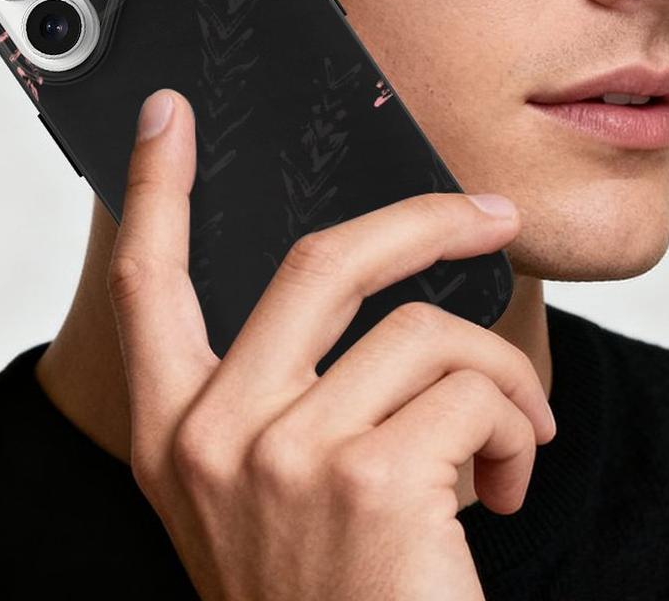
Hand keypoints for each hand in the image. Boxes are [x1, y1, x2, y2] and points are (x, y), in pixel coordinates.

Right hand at [107, 88, 554, 599]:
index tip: (166, 115)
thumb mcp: (269, 493)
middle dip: (425, 219)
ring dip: (502, 375)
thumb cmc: (329, 595)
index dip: (153, 187)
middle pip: (321, 260)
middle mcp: (212, 436)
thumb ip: (285, 395)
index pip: (147, 280)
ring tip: (515, 436)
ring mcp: (283, 457)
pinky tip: (511, 483)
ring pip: (425, 331)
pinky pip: (474, 389)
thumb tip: (373, 297)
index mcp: (175, 432)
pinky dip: (520, 424)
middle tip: (489, 215)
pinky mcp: (368, 481)